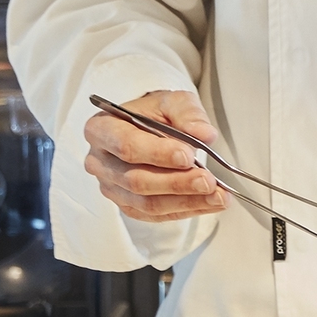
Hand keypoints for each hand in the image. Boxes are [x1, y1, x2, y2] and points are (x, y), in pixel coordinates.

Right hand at [78, 87, 231, 224]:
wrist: (146, 126)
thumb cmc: (153, 113)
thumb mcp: (171, 101)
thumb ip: (188, 114)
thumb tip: (205, 135)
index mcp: (102, 129)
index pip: (127, 146)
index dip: (158, 154)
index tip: (189, 155)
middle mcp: (100, 162)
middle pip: (136, 180)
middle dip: (176, 183)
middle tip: (208, 181)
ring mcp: (111, 187)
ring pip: (146, 203)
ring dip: (185, 201)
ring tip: (217, 195)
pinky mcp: (127, 205)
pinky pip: (155, 215)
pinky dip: (185, 210)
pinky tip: (209, 203)